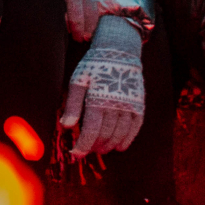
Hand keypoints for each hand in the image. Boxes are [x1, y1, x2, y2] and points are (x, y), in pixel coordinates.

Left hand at [59, 15, 145, 155]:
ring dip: (110, 145)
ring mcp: (130, 106)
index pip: (90, 132)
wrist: (119, 50)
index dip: (82, 146)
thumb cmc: (94, 66)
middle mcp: (115, 106)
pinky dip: (128, 139)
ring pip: (120, 134)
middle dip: (95, 146)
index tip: (75, 155)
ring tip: (102, 149)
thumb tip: (65, 126)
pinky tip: (120, 146)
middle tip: (87, 149)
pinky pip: (135, 127)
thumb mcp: (78, 81)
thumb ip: (73, 105)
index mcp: (97, 100)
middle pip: (105, 135)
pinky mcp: (139, 104)